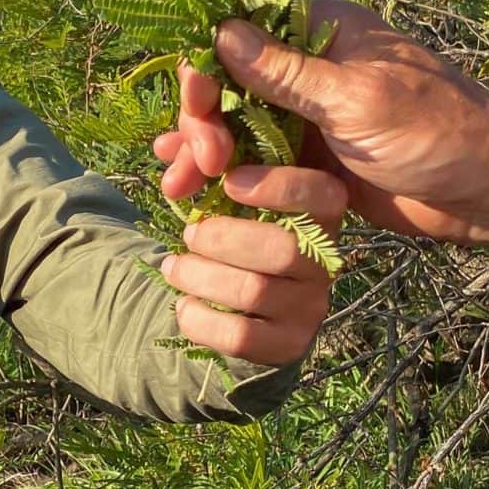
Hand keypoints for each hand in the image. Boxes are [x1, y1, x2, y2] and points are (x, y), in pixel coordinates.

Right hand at [154, 0, 488, 270]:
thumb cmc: (435, 132)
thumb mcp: (355, 98)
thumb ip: (284, 72)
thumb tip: (219, 32)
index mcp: (321, 32)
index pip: (240, 34)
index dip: (206, 69)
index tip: (196, 107)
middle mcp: (307, 68)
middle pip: (227, 86)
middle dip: (202, 123)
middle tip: (197, 164)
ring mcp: (306, 116)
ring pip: (234, 129)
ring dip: (202, 155)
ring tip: (177, 187)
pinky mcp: (309, 161)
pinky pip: (255, 165)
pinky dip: (226, 180)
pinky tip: (195, 195)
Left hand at [162, 164, 346, 365]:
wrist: (251, 302)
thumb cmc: (237, 226)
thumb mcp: (226, 188)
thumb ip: (201, 158)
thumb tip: (163, 145)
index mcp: (321, 213)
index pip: (321, 195)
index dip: (276, 186)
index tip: (228, 183)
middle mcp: (324, 261)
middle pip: (282, 249)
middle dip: (221, 238)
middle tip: (188, 234)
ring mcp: (310, 305)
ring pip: (254, 291)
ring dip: (199, 276)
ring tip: (172, 267)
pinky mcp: (288, 343)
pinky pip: (243, 337)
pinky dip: (201, 321)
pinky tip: (184, 305)